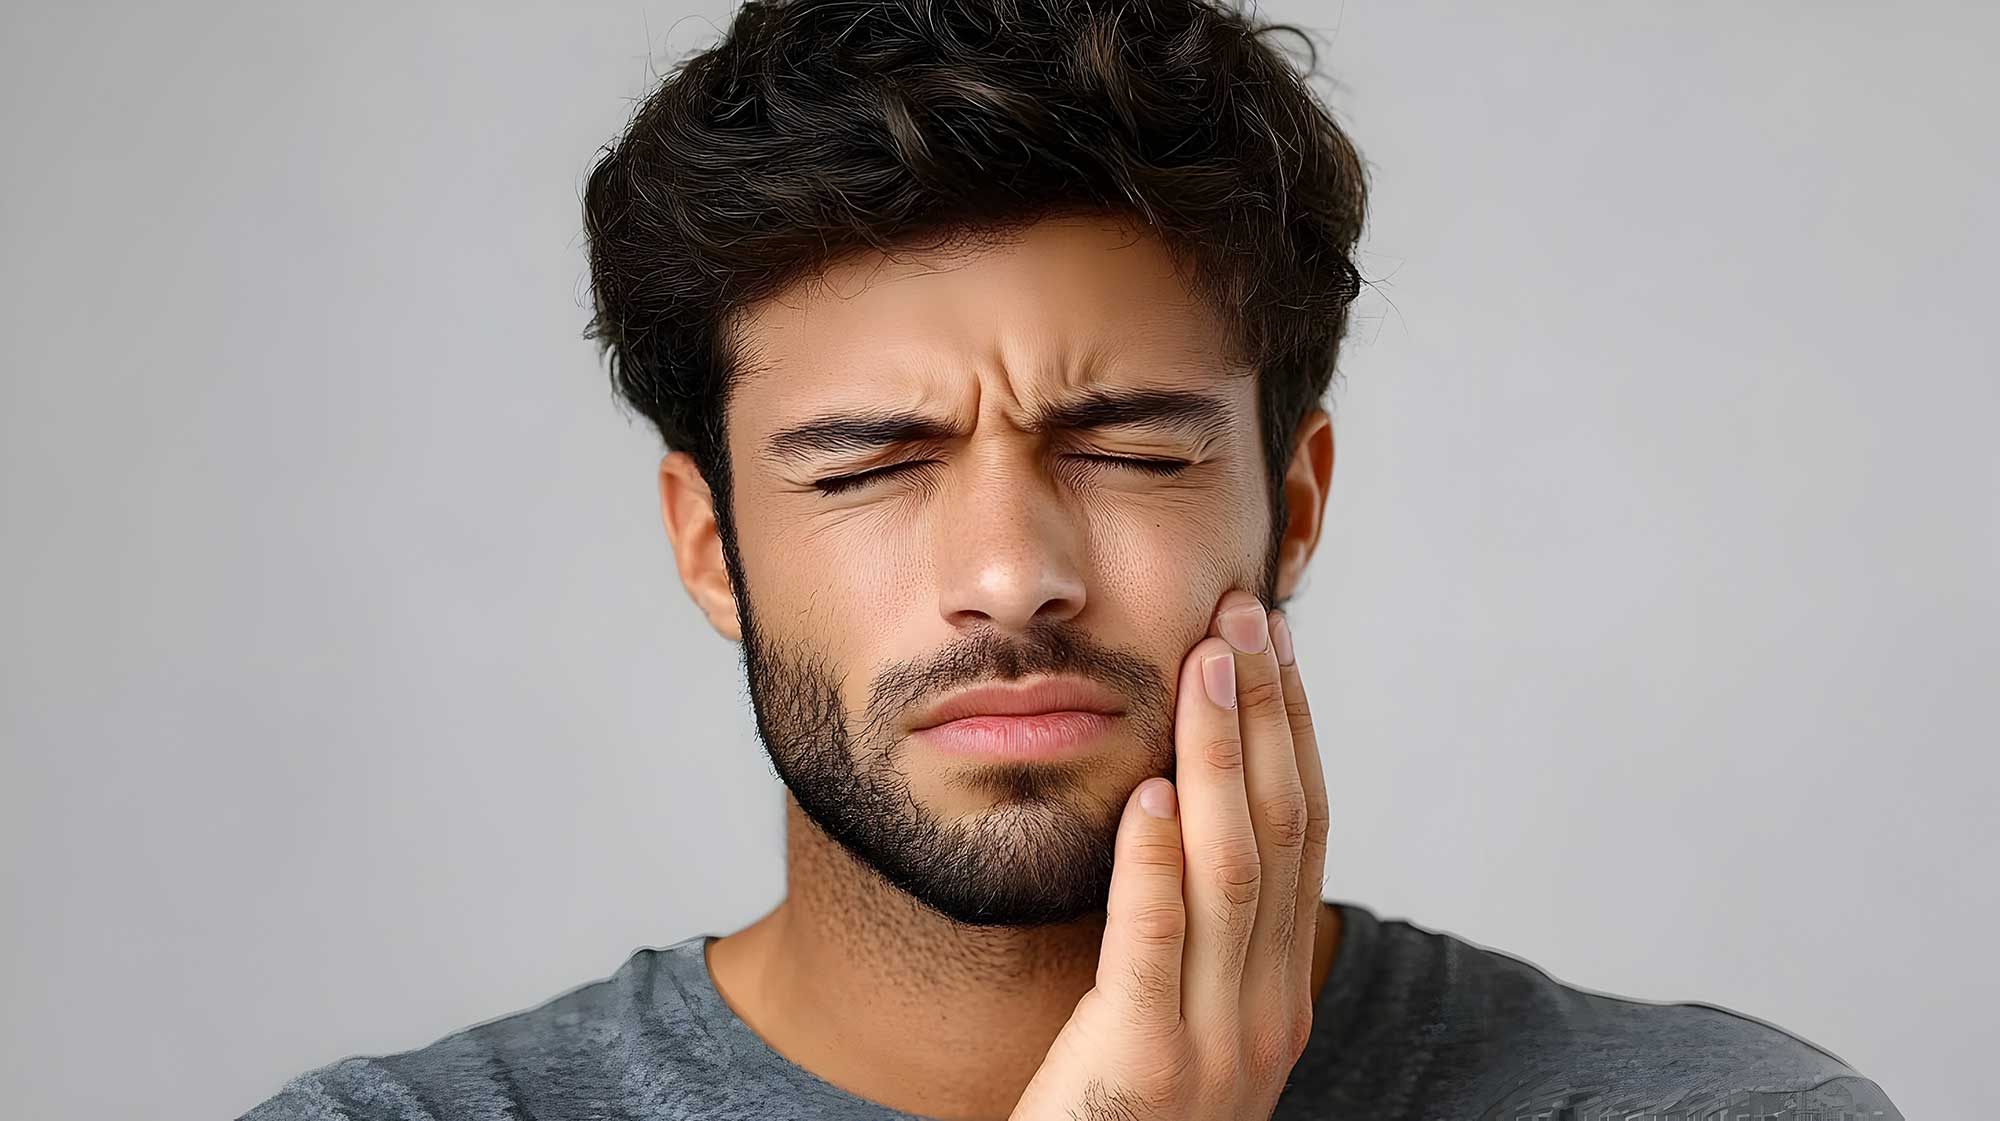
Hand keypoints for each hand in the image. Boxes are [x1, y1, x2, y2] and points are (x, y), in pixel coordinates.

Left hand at [1010, 589, 1329, 1120]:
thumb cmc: (1118, 1113)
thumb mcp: (1181, 1014)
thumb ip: (1195, 928)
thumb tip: (1186, 806)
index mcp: (1281, 989)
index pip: (1304, 833)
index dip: (1294, 729)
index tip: (1274, 642)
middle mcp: (1268, 1007)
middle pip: (1283, 832)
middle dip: (1267, 713)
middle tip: (1247, 613)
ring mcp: (1215, 1040)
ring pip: (1233, 871)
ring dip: (1224, 755)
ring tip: (1206, 663)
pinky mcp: (1142, 1063)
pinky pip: (1155, 944)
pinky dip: (1157, 861)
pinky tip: (1154, 788)